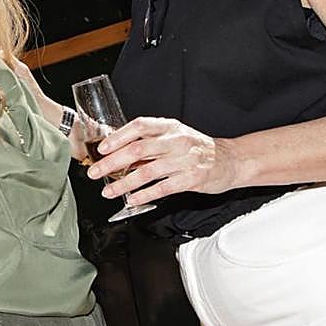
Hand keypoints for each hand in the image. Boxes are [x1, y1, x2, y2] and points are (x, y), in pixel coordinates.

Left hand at [88, 117, 241, 205]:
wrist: (230, 160)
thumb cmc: (196, 147)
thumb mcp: (174, 135)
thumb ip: (149, 140)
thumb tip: (117, 147)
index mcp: (169, 127)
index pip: (139, 126)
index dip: (118, 136)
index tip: (102, 148)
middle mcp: (176, 141)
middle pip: (138, 149)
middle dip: (112, 162)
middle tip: (95, 172)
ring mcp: (184, 160)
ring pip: (147, 172)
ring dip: (124, 183)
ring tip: (109, 191)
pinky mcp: (191, 179)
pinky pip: (163, 188)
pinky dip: (145, 195)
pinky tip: (132, 199)